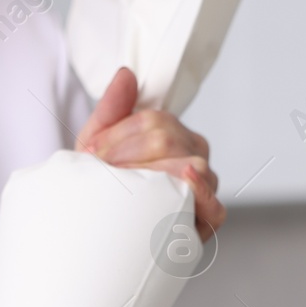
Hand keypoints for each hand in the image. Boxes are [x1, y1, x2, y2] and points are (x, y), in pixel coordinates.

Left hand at [77, 67, 225, 236]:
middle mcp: (193, 155)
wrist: (98, 230)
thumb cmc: (104, 189)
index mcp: (173, 135)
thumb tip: (126, 75)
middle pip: (166, 140)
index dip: (117, 136)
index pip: (152, 120)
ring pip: (188, 164)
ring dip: (148, 175)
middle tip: (101, 177)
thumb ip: (111, 110)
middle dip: (125, 157)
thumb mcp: (98, 147)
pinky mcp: (208, 217)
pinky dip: (200, 192)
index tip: (91, 156)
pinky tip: (184, 182)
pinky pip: (214, 204)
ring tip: (122, 190)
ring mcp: (204, 184)